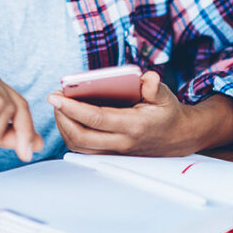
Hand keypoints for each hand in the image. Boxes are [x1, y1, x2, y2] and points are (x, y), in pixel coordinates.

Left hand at [48, 70, 232, 155]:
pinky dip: (71, 134)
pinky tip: (68, 118)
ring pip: (79, 145)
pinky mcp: (110, 155)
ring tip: (59, 107)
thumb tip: (146, 78)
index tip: (55, 96)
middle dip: (62, 117)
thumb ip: (154, 87)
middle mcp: (122, 143)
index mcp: (133, 126)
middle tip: (55, 99)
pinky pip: (83, 148)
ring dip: (64, 126)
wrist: (178, 137)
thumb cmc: (167, 112)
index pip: (96, 119)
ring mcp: (115, 152)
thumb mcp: (165, 95)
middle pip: (81, 136)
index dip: (73, 108)